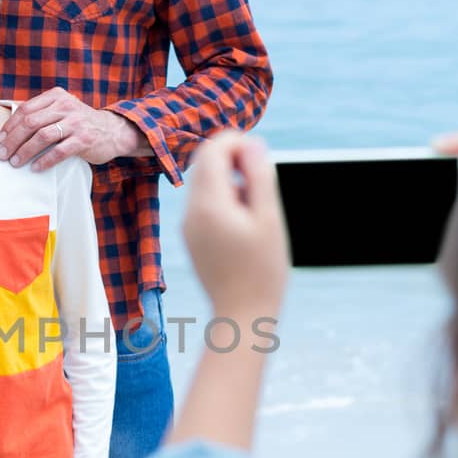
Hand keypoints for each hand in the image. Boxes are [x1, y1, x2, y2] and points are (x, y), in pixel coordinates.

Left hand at [0, 89, 147, 171]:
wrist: (112, 131)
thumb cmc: (79, 123)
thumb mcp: (62, 110)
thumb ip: (41, 113)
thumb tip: (10, 126)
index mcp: (56, 96)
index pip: (26, 109)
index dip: (10, 126)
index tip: (0, 140)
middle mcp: (65, 106)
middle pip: (30, 123)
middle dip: (13, 141)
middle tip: (3, 155)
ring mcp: (76, 122)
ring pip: (42, 136)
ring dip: (25, 151)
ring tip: (15, 163)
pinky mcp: (84, 140)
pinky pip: (59, 151)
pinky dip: (44, 161)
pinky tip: (35, 168)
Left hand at [182, 133, 288, 317]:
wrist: (242, 314)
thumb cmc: (262, 270)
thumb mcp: (269, 218)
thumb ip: (259, 176)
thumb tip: (251, 143)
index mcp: (209, 204)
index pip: (212, 149)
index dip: (237, 143)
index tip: (260, 158)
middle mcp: (191, 211)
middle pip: (205, 162)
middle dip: (234, 161)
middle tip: (262, 184)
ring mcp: (188, 225)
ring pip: (205, 183)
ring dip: (231, 182)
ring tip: (256, 211)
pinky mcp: (192, 237)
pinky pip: (204, 204)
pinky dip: (224, 201)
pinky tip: (245, 226)